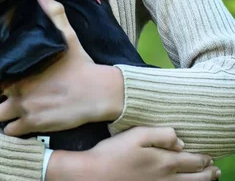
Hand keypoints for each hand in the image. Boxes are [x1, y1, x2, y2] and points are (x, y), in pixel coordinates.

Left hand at [0, 0, 123, 135]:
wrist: (98, 92)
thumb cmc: (81, 64)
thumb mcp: (68, 34)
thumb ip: (52, 12)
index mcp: (22, 66)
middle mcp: (19, 88)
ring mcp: (25, 108)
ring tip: (2, 107)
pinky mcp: (34, 125)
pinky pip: (10, 132)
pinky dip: (9, 129)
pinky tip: (15, 121)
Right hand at [46, 126, 220, 180]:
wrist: (95, 174)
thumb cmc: (114, 152)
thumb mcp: (136, 134)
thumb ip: (161, 135)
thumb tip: (181, 141)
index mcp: (164, 162)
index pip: (191, 161)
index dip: (203, 159)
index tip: (210, 157)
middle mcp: (165, 179)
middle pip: (194, 179)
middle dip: (207, 174)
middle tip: (216, 170)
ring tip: (209, 180)